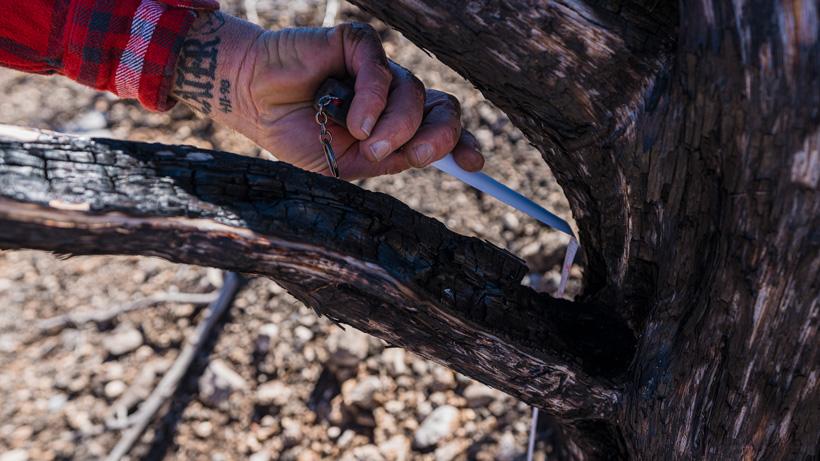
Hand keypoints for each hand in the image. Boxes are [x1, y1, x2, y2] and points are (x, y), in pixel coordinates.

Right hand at [172, 13, 484, 179]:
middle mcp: (394, 96)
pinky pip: (383, 69)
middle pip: (443, 109)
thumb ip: (387, 158)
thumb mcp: (346, 162)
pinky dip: (373, 98)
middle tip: (418, 156)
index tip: (475, 164)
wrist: (252, 104)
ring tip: (363, 139)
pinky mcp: (358, 45)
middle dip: (439, 136)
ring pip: (415, 94)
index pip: (441, 129)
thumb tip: (430, 155)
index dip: (461, 144)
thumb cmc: (296, 133)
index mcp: (395, 126)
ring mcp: (379, 70)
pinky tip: (353, 119)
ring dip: (395, 125)